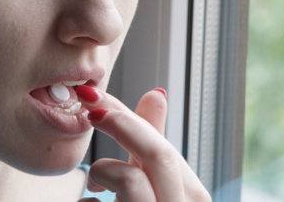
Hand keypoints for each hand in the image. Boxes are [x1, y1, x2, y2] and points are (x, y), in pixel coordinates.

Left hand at [75, 86, 211, 201]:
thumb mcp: (149, 179)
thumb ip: (152, 139)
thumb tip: (157, 92)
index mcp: (193, 197)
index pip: (162, 145)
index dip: (127, 115)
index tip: (92, 95)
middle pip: (160, 154)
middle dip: (121, 125)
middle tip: (91, 111)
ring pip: (131, 181)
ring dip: (103, 172)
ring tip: (93, 186)